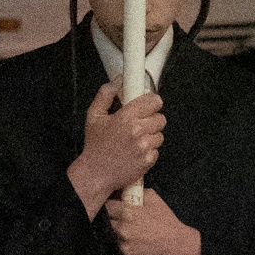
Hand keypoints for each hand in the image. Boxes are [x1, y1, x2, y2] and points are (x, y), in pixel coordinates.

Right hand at [67, 83, 165, 214]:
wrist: (95, 174)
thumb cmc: (95, 146)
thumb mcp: (94, 116)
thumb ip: (105, 95)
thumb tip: (117, 81)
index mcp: (126, 117)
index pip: (154, 101)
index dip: (152, 102)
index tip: (148, 104)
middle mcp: (138, 131)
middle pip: (161, 118)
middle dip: (151, 119)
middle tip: (139, 124)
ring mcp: (144, 147)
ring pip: (160, 134)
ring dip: (151, 136)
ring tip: (135, 140)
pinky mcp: (148, 160)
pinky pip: (157, 150)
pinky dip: (149, 151)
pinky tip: (135, 151)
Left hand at [105, 187, 203, 254]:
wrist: (180, 247)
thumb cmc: (167, 222)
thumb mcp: (155, 199)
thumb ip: (136, 193)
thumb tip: (122, 191)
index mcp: (128, 213)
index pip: (107, 207)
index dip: (111, 208)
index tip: (115, 210)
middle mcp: (123, 230)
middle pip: (108, 224)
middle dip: (115, 223)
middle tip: (128, 224)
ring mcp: (125, 248)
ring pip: (113, 241)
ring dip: (120, 239)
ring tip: (136, 238)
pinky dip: (126, 253)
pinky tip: (138, 249)